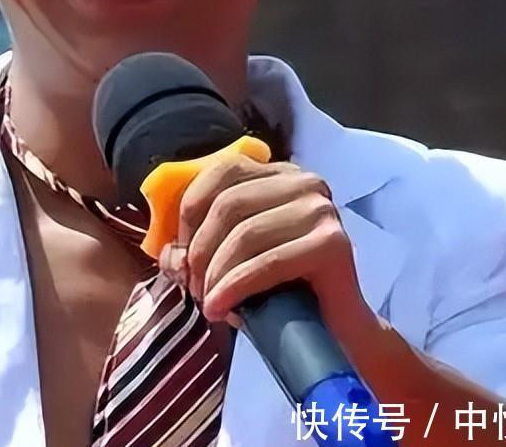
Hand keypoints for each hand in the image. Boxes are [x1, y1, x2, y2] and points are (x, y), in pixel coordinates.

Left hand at [158, 154, 370, 334]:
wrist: (336, 334)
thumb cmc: (278, 292)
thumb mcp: (228, 262)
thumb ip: (193, 250)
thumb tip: (169, 255)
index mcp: (277, 174)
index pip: (220, 172)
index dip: (189, 213)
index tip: (181, 255)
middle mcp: (303, 182)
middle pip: (228, 204)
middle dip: (199, 251)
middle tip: (193, 288)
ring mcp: (321, 210)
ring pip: (245, 234)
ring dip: (215, 274)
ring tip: (207, 303)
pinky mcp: (333, 244)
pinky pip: (267, 262)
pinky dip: (234, 288)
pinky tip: (220, 309)